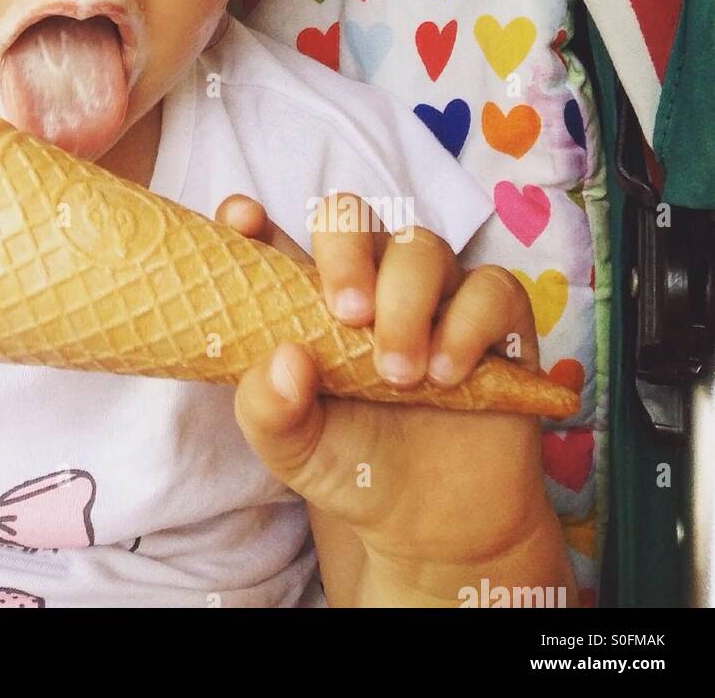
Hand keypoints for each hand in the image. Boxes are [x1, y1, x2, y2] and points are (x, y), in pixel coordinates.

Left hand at [216, 192, 563, 595]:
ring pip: (421, 246)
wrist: (433, 521)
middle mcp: (367, 278)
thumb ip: (270, 409)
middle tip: (347, 316)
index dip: (250, 217)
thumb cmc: (352, 464)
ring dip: (407, 305)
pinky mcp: (494, 316)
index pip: (271, 233)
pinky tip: (446, 375)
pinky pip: (491, 287)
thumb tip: (285, 358)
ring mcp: (432, 291)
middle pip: (351, 216)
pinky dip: (467, 325)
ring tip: (397, 376)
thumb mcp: (293, 449)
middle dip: (345, 253)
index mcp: (303, 295)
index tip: (244, 220)